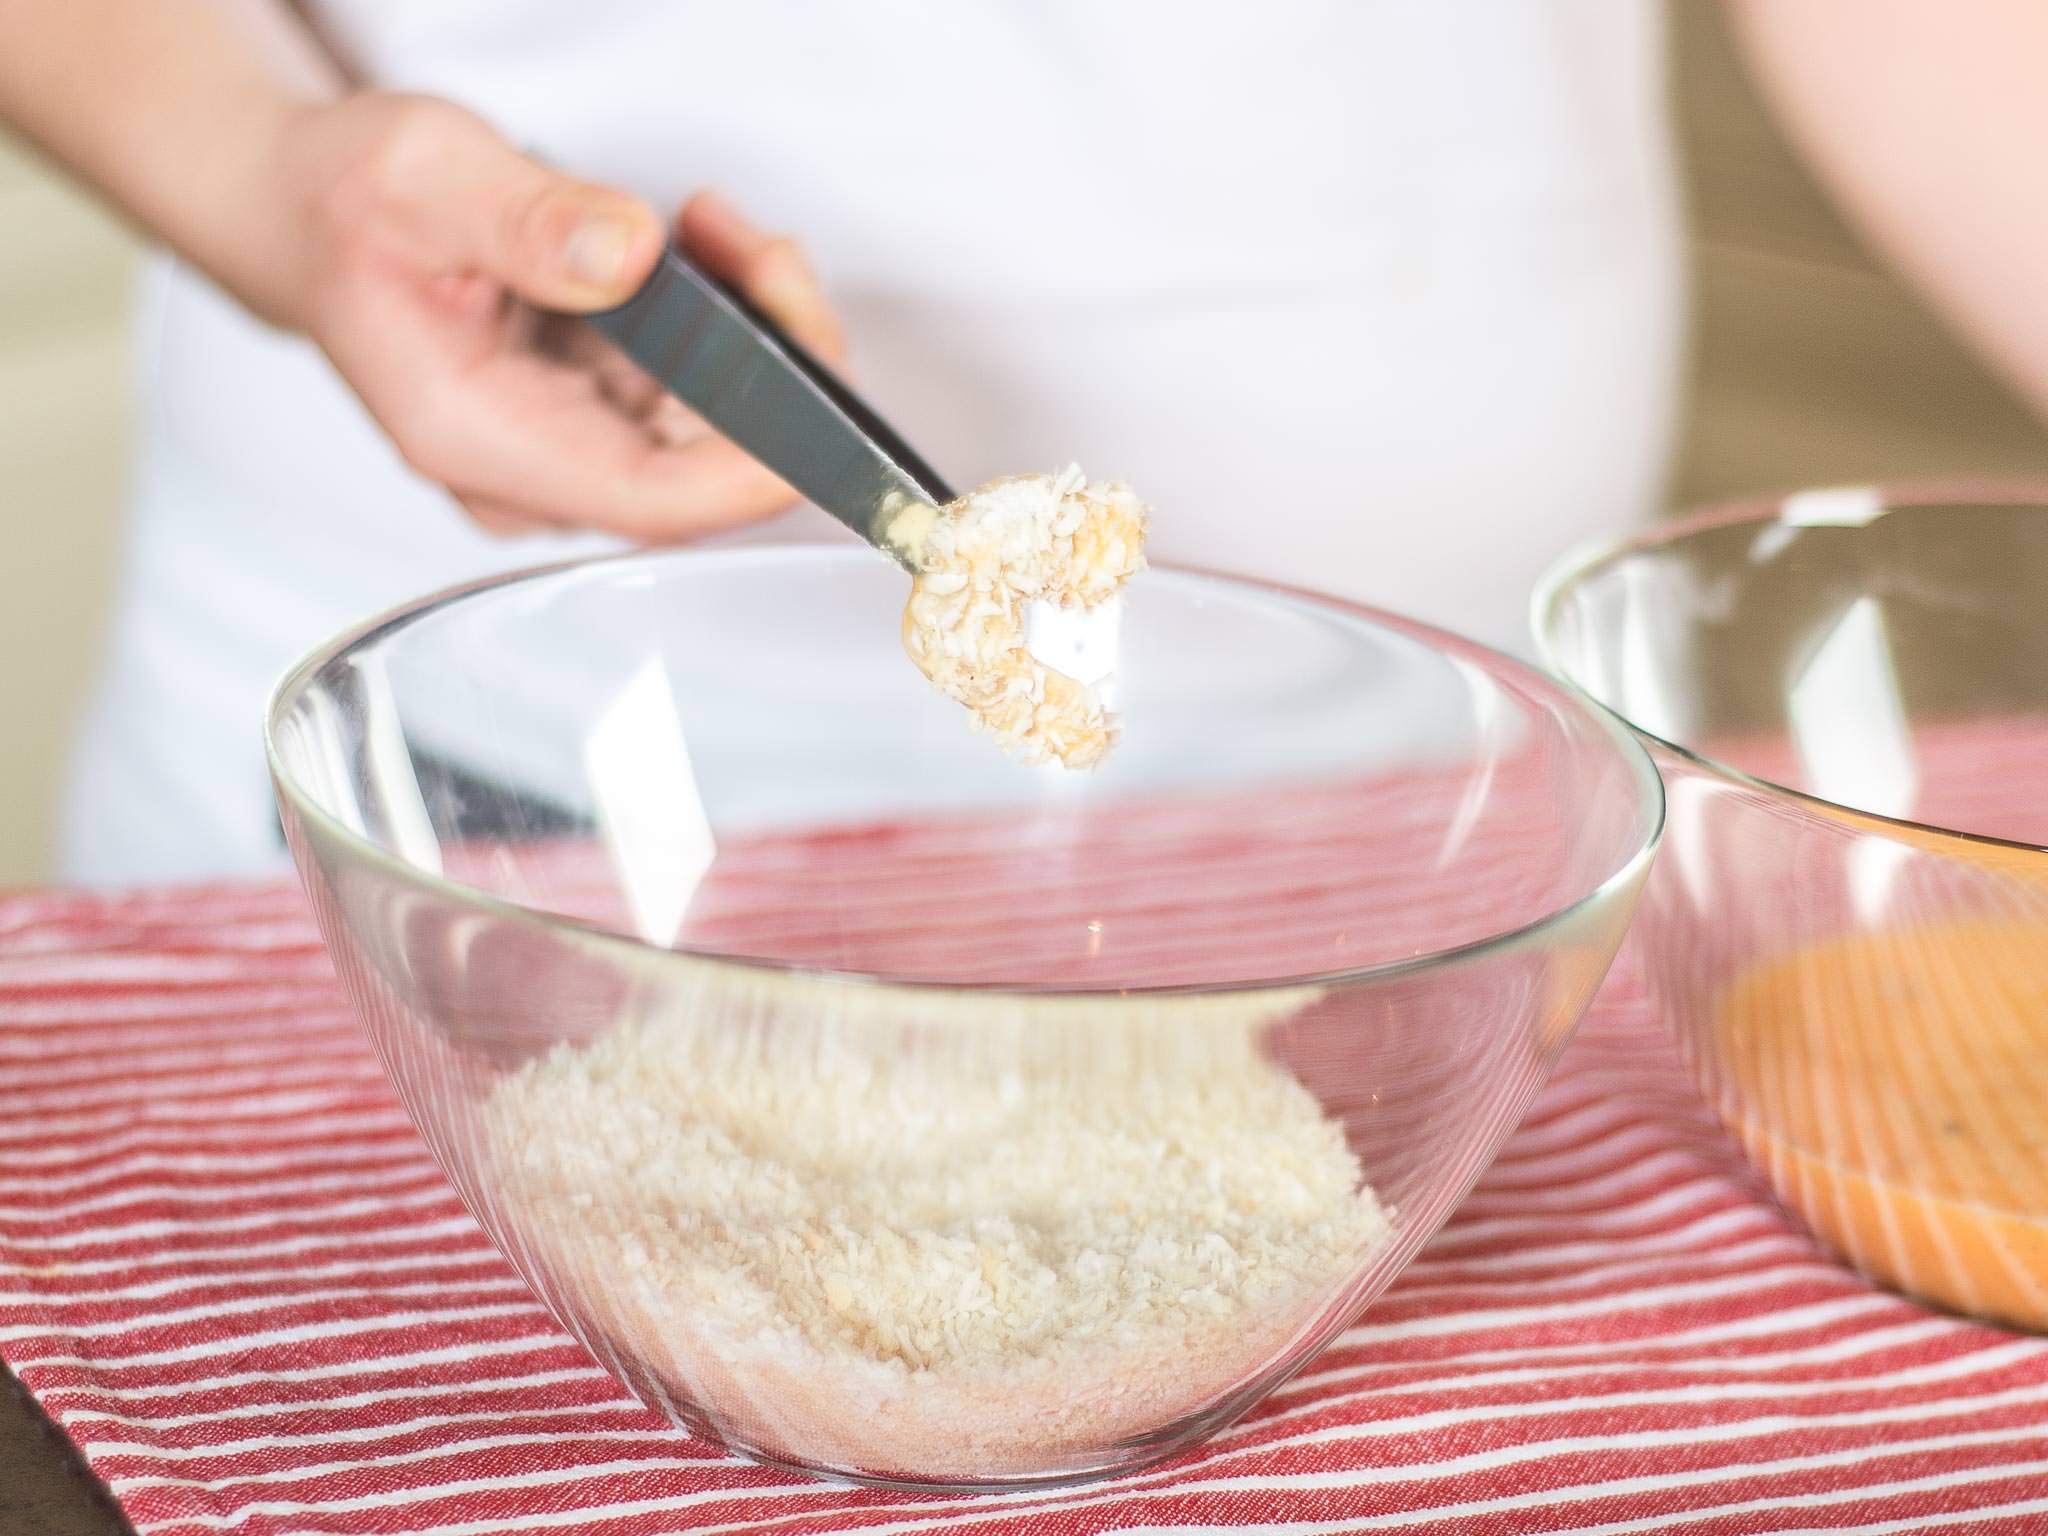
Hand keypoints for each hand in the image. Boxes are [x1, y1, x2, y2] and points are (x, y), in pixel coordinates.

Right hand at [274, 92, 846, 539]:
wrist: (306, 211)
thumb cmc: (342, 205)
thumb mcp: (422, 176)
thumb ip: (527, 220)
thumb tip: (625, 257)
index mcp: (475, 438)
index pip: (651, 500)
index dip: (753, 467)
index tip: (818, 399)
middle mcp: (529, 467)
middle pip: (702, 467)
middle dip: (769, 364)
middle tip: (765, 255)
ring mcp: (566, 446)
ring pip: (713, 428)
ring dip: (753, 334)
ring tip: (725, 232)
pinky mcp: (595, 412)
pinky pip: (697, 392)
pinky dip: (726, 325)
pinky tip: (707, 251)